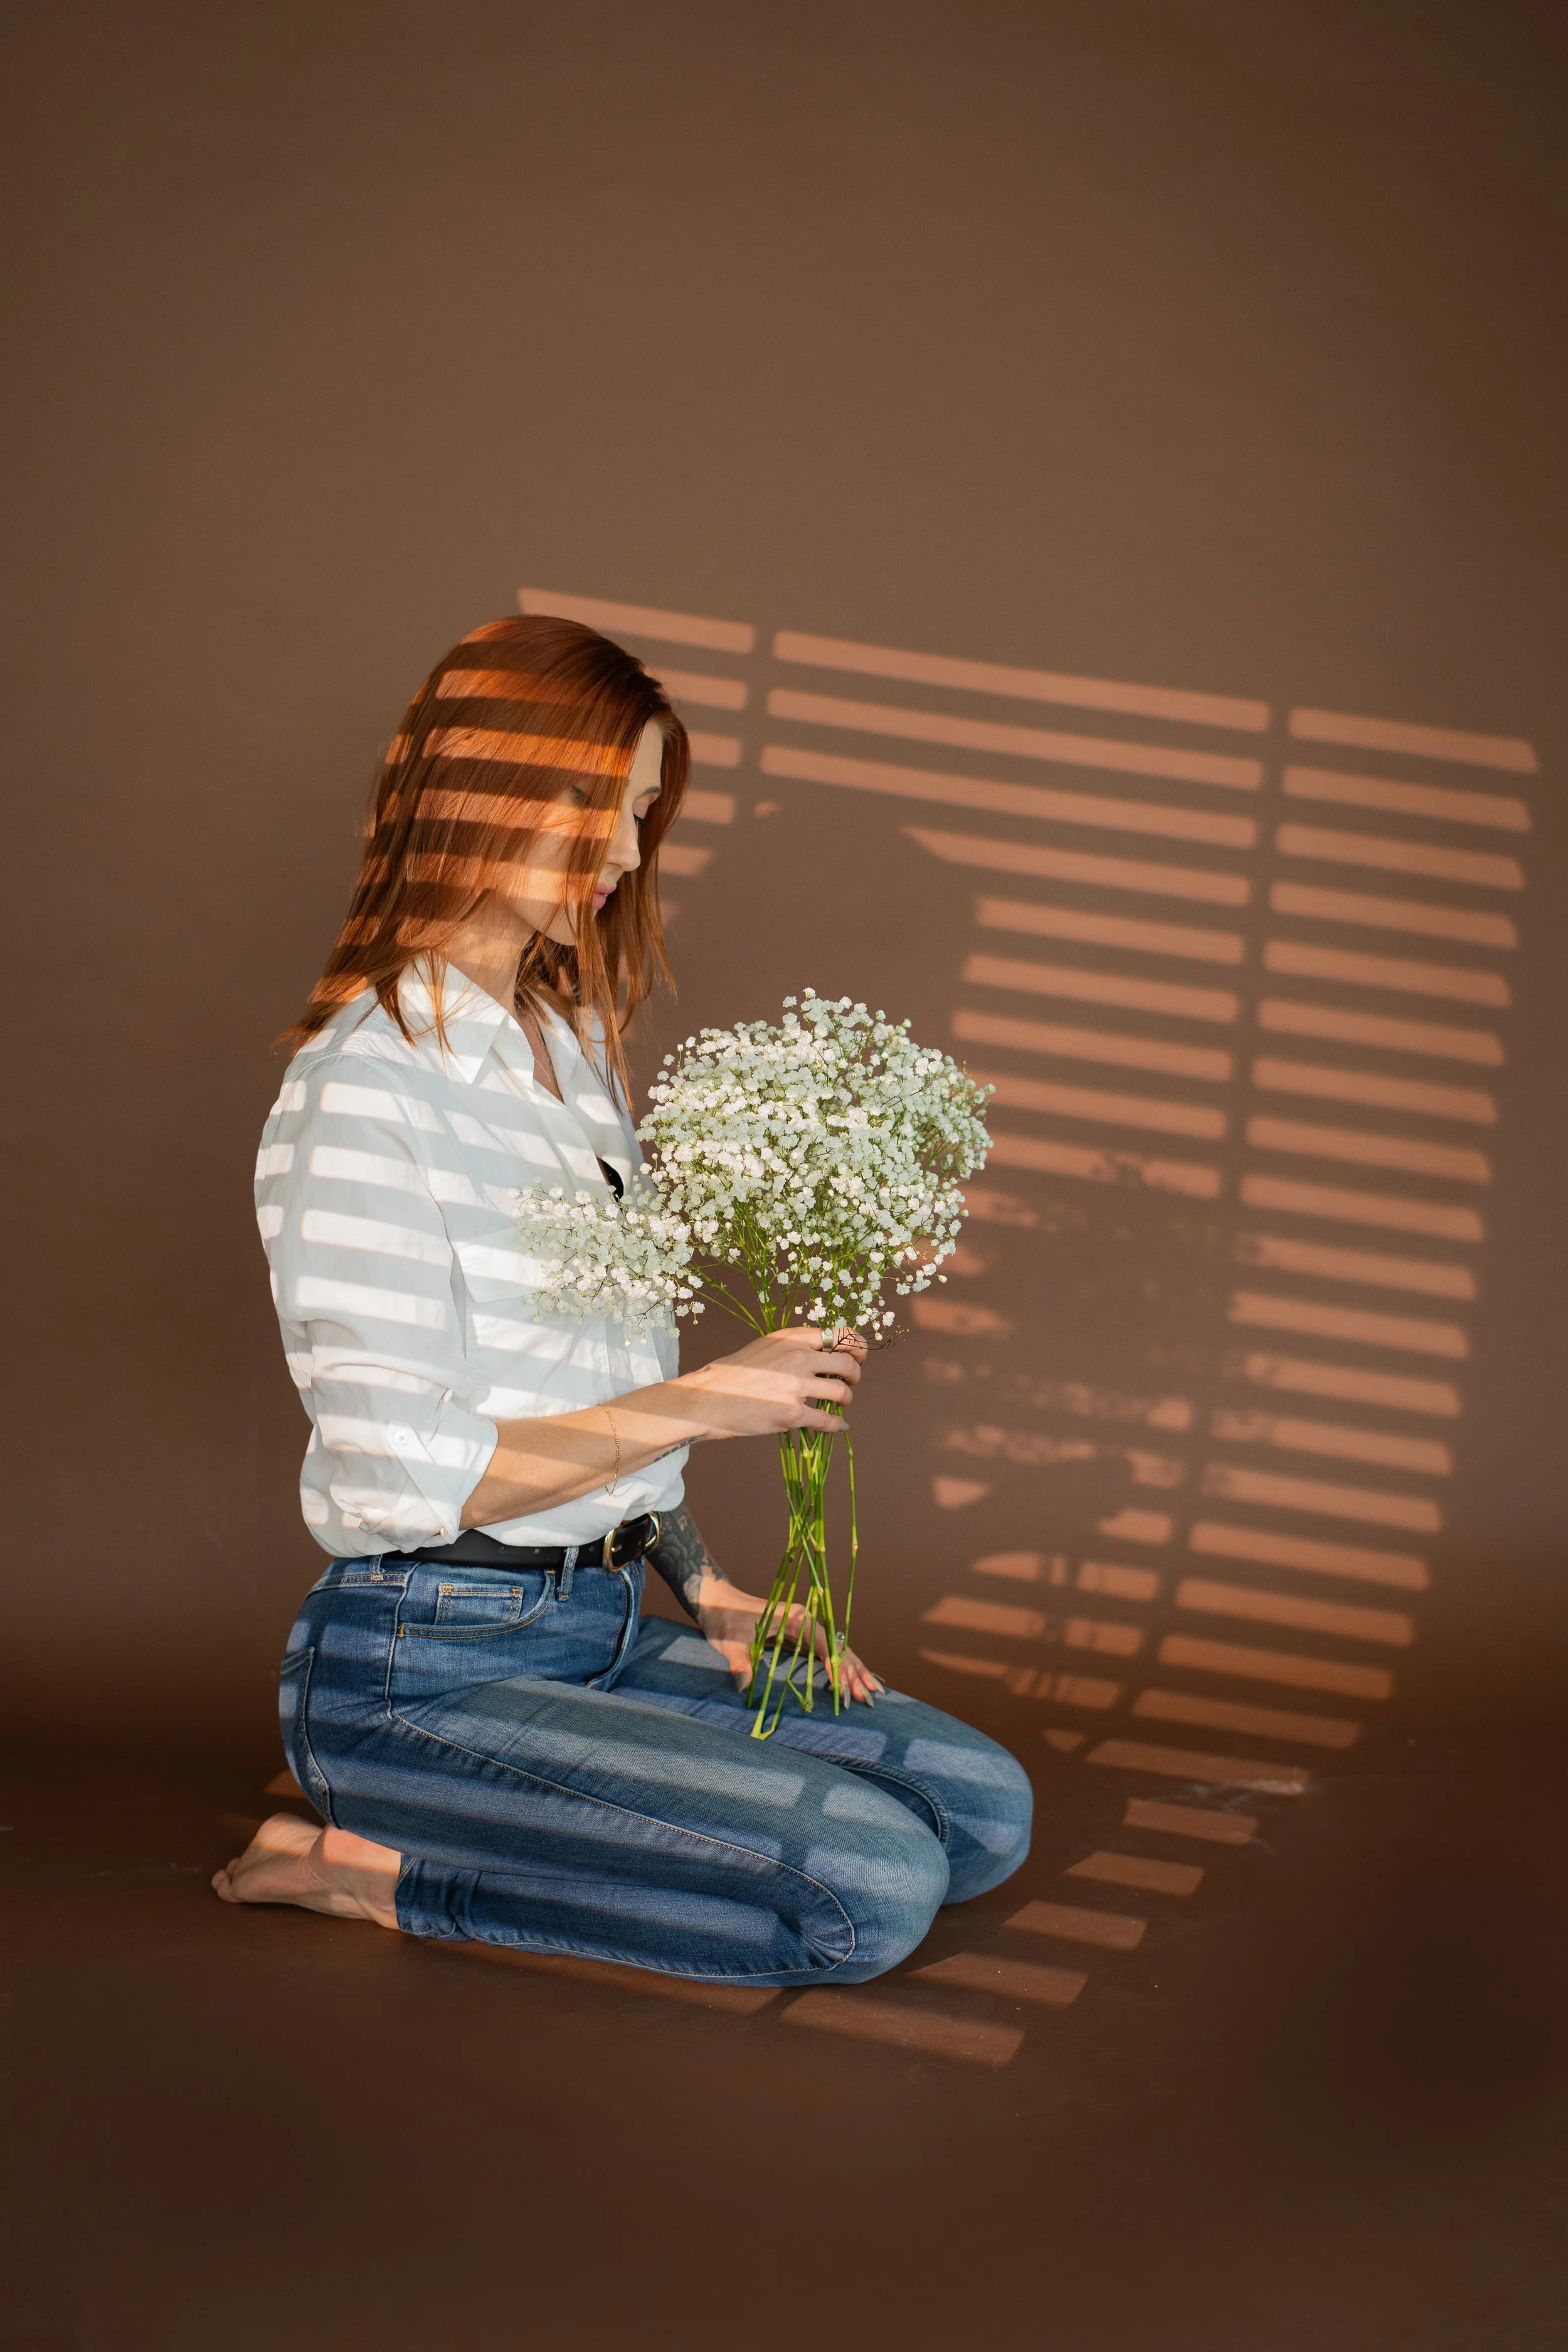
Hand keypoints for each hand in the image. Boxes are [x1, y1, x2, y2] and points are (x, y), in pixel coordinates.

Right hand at [672, 1325, 867, 1442]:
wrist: (708, 1398)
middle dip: (855, 1375)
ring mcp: (796, 1386)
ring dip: (846, 1400)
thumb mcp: (765, 1347)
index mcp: (792, 1338)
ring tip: (840, 1404)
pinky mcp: (792, 1414)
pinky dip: (837, 1425)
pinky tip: (838, 1426)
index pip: (839, 1334)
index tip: (860, 1355)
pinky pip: (828, 1420)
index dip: (857, 1345)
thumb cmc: (733, 1373)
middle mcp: (798, 1357)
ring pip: (841, 1393)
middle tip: (851, 1383)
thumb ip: (794, 1347)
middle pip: (847, 1364)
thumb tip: (823, 1355)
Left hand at [693, 1578, 886, 1707]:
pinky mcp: (799, 1636)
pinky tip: (854, 1681)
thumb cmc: (723, 1618)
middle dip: (853, 1672)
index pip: (823, 1642)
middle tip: (869, 1697)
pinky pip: (825, 1652)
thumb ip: (739, 1662)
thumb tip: (743, 1686)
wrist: (716, 1600)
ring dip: (853, 1671)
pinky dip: (841, 1667)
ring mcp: (804, 1628)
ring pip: (836, 1649)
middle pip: (837, 1646)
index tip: (843, 1687)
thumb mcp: (729, 1641)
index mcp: (794, 1617)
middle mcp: (804, 1620)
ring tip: (873, 1691)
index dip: (834, 1665)